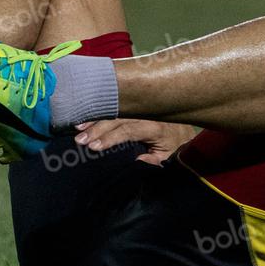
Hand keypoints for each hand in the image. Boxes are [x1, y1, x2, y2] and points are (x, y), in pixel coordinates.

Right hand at [73, 119, 197, 165]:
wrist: (187, 123)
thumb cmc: (176, 144)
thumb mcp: (170, 156)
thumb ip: (154, 160)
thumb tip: (137, 160)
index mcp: (154, 127)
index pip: (127, 131)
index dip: (110, 138)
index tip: (93, 146)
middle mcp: (145, 113)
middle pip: (117, 119)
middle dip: (96, 128)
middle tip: (79, 139)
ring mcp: (139, 107)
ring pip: (114, 111)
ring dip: (95, 119)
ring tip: (77, 128)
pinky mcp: (135, 104)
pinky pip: (115, 107)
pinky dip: (99, 112)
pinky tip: (85, 117)